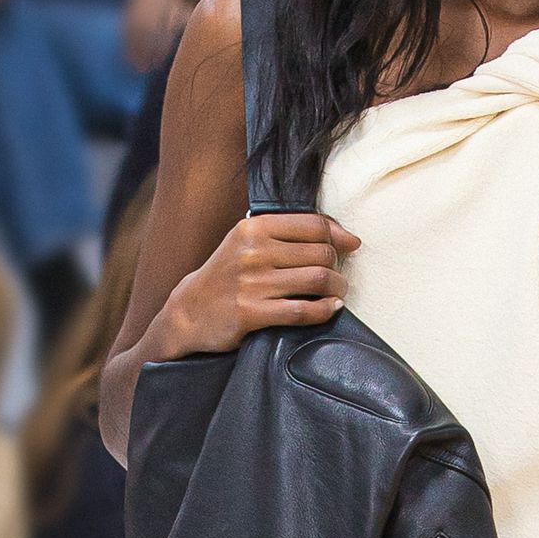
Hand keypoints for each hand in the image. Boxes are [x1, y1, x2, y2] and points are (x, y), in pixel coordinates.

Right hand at [154, 210, 359, 354]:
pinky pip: (302, 311)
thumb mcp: (248, 243)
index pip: (314, 225)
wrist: (189, 312)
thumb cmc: (227, 276)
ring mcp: (252, 283)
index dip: (339, 236)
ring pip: (317, 280)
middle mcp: (254, 251)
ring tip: (337, 293)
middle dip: (337, 266)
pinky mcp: (251, 313)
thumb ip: (288, 235)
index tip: (349, 246)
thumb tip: (345, 236)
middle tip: (338, 278)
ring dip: (337, 289)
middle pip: (321, 253)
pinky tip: (330, 309)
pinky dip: (324, 311)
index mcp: (254, 227)